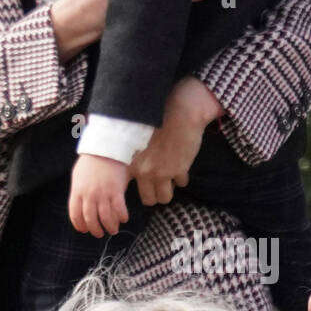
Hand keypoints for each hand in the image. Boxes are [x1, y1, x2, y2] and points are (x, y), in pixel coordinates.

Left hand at [68, 152, 130, 237]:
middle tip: (100, 233)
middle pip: (90, 219)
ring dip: (110, 226)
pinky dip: (121, 216)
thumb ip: (78, 190)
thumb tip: (80, 203)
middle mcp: (89, 195)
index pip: (75, 214)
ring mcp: (103, 194)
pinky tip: (124, 219)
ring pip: (105, 217)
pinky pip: (119, 209)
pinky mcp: (116, 191)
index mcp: (77, 191)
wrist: (105, 149)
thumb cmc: (91, 161)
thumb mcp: (78, 175)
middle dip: (95, 230)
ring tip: (113, 230)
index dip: (80, 225)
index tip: (84, 230)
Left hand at [128, 77, 222, 205]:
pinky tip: (180, 166)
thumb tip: (129, 166)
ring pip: (165, 197)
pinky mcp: (179, 170)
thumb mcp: (134, 136)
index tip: (141, 183)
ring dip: (168, 190)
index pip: (128, 189)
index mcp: (130, 162)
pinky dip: (181, 178)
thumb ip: (130, 154)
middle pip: (149, 198)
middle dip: (154, 194)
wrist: (179, 111)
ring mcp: (162, 172)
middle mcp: (144, 171)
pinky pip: (182, 183)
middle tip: (157, 186)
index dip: (136, 187)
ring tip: (169, 180)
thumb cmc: (155, 118)